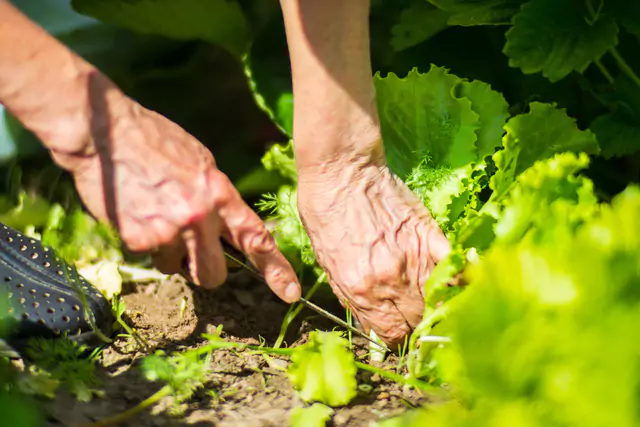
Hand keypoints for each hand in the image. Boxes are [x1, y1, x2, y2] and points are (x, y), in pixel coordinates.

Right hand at [63, 96, 300, 302]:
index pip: (256, 237)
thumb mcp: (200, 162)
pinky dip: (143, 242)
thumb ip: (217, 197)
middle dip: (206, 271)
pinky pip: (149, 256)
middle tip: (193, 255)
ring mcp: (169, 231)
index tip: (290, 292)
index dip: (276, 269)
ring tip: (154, 215)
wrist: (105, 133)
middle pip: (214, 274)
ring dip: (169, 251)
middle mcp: (199, 217)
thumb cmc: (154, 141)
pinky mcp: (139, 240)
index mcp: (219, 193)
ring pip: (176, 266)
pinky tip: (135, 213)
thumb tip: (226, 226)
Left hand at [297, 155, 450, 347]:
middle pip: (417, 321)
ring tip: (436, 304)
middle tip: (418, 318)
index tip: (401, 333)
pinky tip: (459, 283)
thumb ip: (350, 293)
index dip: (397, 338)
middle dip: (418, 325)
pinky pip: (452, 266)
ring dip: (438, 306)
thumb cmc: (324, 211)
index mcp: (358, 289)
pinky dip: (458, 278)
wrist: (340, 169)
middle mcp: (388, 279)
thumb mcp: (325, 260)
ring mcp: (412, 257)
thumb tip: (371, 320)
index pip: (390, 333)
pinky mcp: (428, 233)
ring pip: (436, 301)